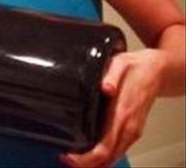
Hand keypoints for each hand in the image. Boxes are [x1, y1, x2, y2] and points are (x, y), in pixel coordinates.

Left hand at [60, 49, 166, 166]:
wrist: (156, 71)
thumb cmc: (134, 68)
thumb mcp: (120, 64)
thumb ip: (110, 75)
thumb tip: (105, 87)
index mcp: (123, 114)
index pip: (105, 146)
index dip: (87, 157)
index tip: (69, 157)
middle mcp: (128, 127)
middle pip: (108, 157)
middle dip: (87, 163)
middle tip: (66, 159)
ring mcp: (132, 131)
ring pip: (114, 156)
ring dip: (95, 162)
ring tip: (74, 158)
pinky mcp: (132, 130)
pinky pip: (118, 150)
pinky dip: (104, 157)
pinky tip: (90, 154)